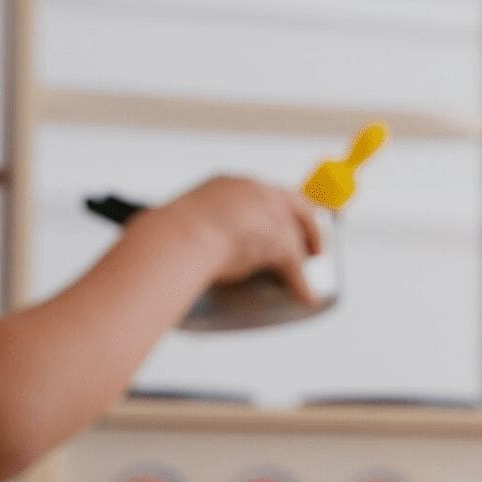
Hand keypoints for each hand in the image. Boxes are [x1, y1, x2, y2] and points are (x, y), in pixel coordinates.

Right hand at [136, 175, 324, 304]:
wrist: (175, 241)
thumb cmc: (167, 237)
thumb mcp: (184, 223)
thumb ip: (197, 229)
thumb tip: (177, 243)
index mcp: (230, 184)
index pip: (266, 192)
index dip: (281, 208)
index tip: (286, 218)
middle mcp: (255, 190)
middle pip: (296, 204)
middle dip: (308, 225)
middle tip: (314, 247)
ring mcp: (270, 214)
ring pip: (297, 236)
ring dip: (305, 257)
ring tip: (307, 275)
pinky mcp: (279, 241)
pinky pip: (296, 267)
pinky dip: (302, 285)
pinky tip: (307, 297)